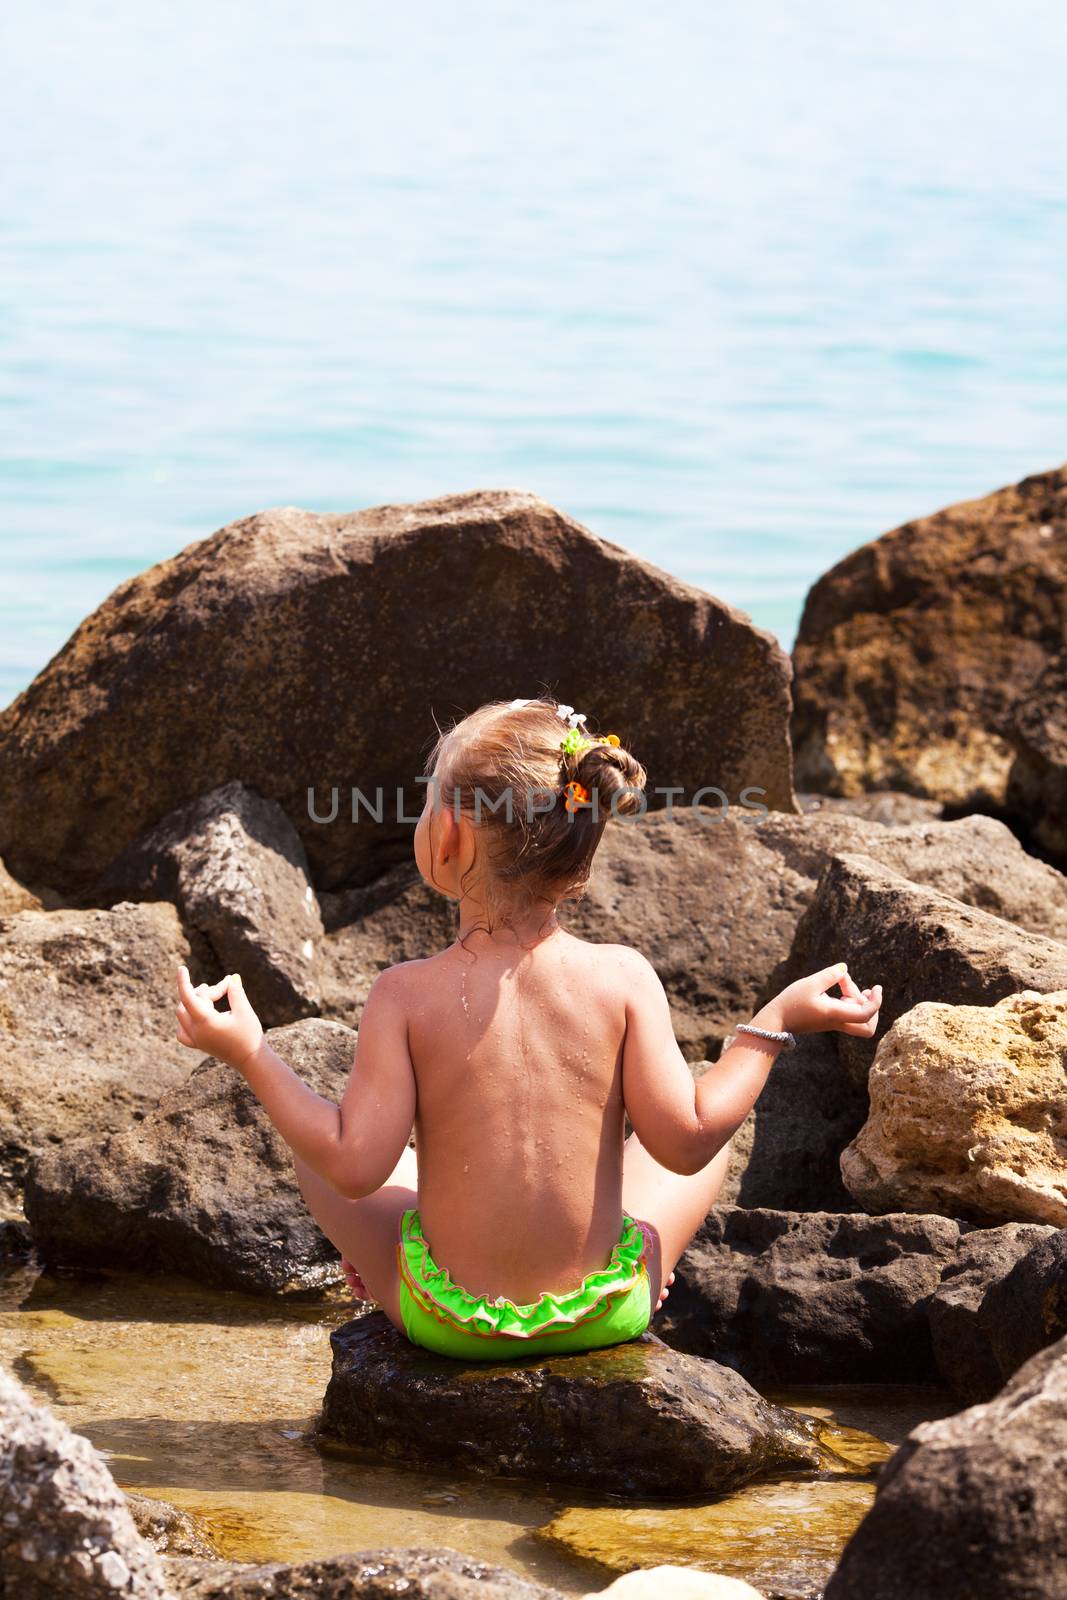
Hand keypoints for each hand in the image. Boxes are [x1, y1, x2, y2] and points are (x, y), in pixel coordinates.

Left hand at [175, 965, 263, 1070]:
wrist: (251, 1061)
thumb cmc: (249, 1036)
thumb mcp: (244, 1011)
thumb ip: (236, 993)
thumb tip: (232, 977)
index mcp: (205, 1022)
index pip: (188, 997)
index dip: (183, 981)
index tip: (181, 968)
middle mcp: (196, 1031)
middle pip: (190, 1003)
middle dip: (206, 991)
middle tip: (226, 987)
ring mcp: (195, 1039)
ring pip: (183, 1015)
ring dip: (194, 1002)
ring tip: (211, 996)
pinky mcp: (199, 1044)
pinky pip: (182, 1031)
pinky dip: (185, 1020)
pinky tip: (195, 1016)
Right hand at [757, 963, 881, 1038]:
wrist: (776, 1020)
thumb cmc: (791, 1002)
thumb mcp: (810, 984)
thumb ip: (829, 975)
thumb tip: (845, 968)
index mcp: (835, 1014)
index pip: (866, 1015)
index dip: (876, 1002)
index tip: (876, 988)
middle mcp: (837, 1021)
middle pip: (867, 1027)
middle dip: (873, 1010)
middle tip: (866, 993)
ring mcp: (833, 1022)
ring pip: (857, 1015)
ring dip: (857, 998)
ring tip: (843, 981)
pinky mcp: (828, 1019)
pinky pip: (846, 1011)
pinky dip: (847, 998)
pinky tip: (839, 986)